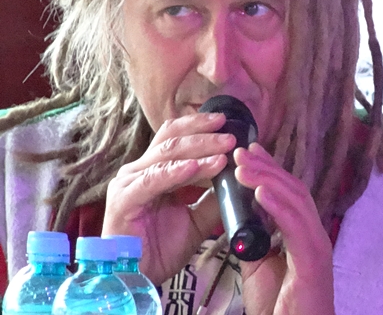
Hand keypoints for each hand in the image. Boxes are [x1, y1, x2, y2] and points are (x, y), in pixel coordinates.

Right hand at [101, 112, 233, 284]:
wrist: (138, 278)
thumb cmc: (162, 248)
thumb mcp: (198, 218)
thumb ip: (215, 198)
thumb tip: (240, 180)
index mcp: (155, 170)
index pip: (177, 136)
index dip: (201, 127)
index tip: (229, 124)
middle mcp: (140, 170)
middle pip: (173, 138)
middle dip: (205, 134)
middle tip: (231, 134)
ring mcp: (129, 182)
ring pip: (167, 154)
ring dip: (199, 149)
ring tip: (224, 148)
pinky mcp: (123, 199)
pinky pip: (153, 180)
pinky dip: (176, 171)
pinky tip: (196, 166)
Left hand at [235, 144, 334, 314]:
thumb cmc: (277, 306)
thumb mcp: (257, 265)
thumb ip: (252, 238)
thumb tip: (238, 214)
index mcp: (302, 233)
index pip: (288, 192)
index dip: (269, 169)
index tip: (248, 152)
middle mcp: (314, 234)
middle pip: (293, 189)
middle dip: (267, 167)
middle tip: (241, 151)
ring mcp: (316, 246)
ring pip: (296, 202)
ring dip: (268, 180)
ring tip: (242, 167)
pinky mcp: (312, 263)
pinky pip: (296, 228)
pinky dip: (278, 208)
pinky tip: (260, 193)